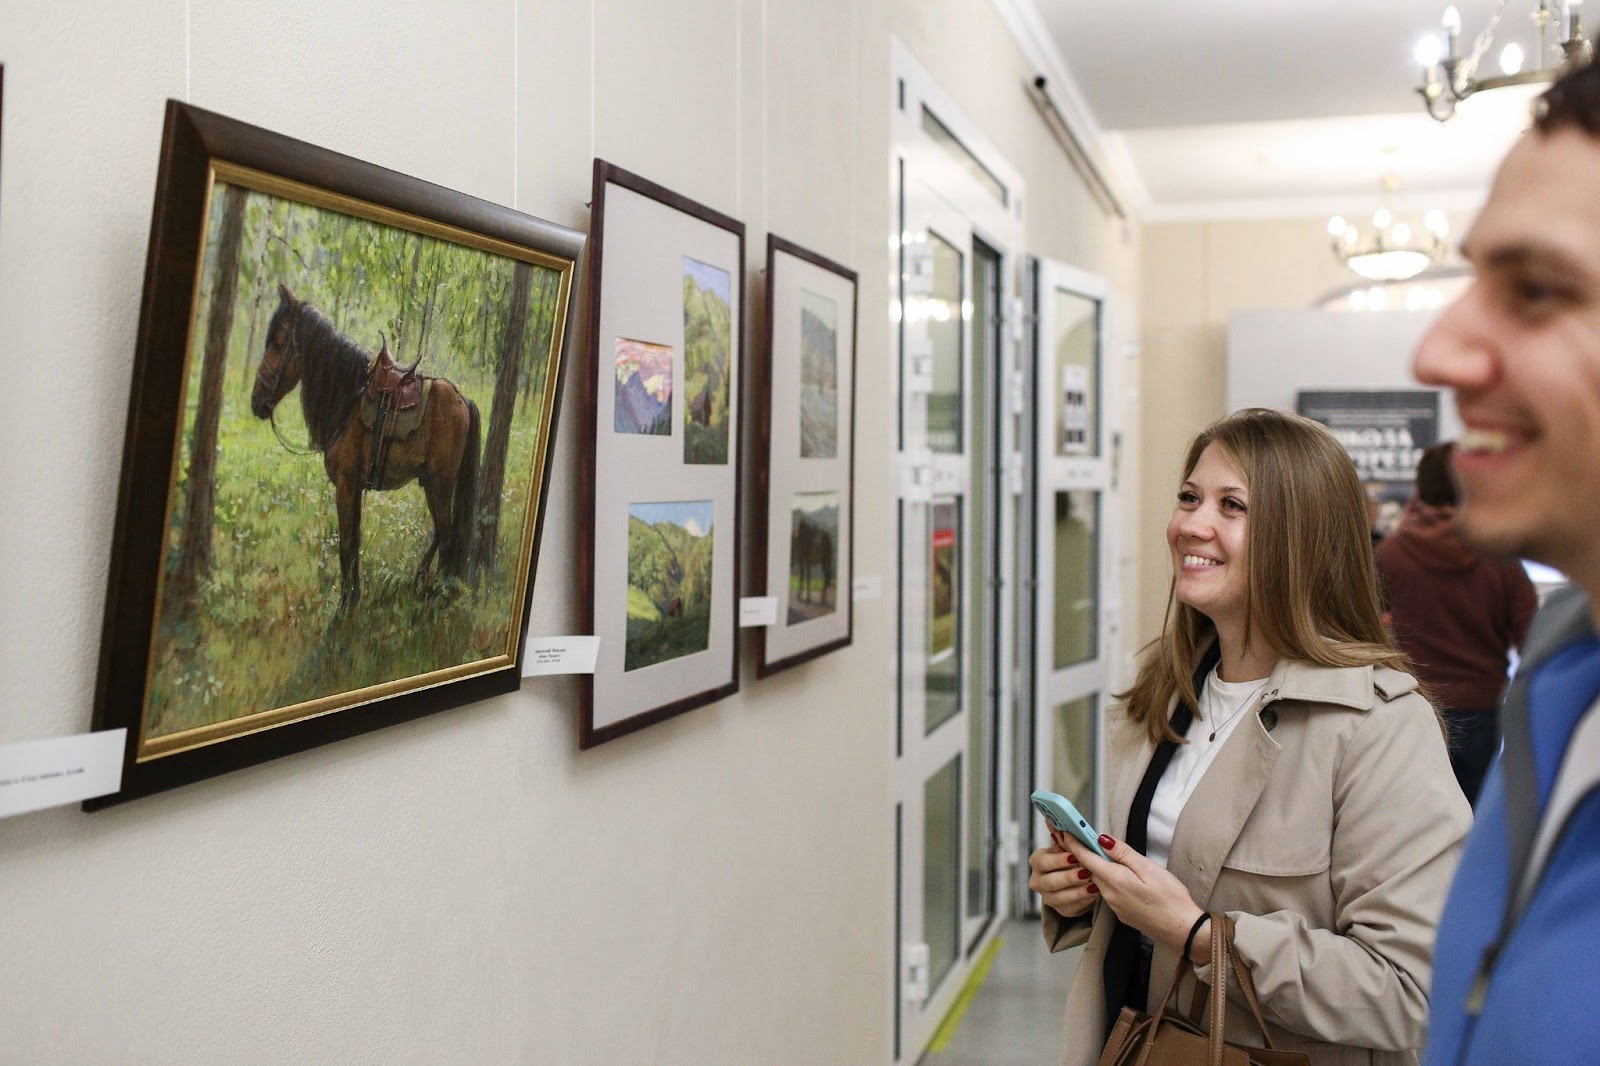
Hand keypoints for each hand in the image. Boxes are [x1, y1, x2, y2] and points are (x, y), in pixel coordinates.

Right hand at [1028, 829, 1097, 918]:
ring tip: (1094, 884)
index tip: (1074, 856)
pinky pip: (1070, 909)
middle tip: (1086, 872)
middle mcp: (1038, 880)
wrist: (1082, 879)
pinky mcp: (1061, 910)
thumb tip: (1053, 820)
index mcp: (1038, 861)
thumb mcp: (1069, 846)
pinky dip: (1082, 902)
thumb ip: (1063, 835)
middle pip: (1049, 881)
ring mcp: (1048, 897)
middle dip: (1068, 877)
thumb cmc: (1074, 859)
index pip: (1041, 861)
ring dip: (1077, 891)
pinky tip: (1093, 894)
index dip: (1058, 860)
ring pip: (1059, 898)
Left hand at [1060, 833, 1205, 957]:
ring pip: (1098, 881)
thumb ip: (1123, 854)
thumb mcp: (1148, 869)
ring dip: (1092, 867)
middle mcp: (1109, 894)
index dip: (1073, 843)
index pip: (1086, 858)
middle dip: (1080, 853)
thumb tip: (1102, 839)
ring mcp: (1115, 906)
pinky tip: (1113, 874)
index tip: (1062, 831)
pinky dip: (1105, 879)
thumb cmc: (1171, 898)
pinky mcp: (1122, 913)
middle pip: (1089, 869)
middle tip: (1072, 836)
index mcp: (1115, 880)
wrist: (1183, 931)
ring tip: (1091, 851)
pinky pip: (1107, 892)